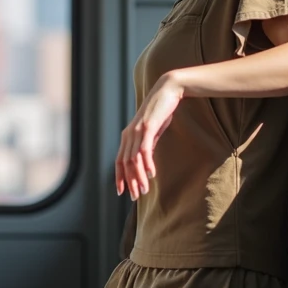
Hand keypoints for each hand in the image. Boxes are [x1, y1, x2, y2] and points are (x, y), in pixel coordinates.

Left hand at [116, 72, 183, 199]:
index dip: (119, 178)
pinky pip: (144, 149)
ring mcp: (137, 130)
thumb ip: (147, 144)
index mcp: (127, 136)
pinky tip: (151, 174)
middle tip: (136, 197)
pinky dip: (146, 163)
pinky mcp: (148, 127)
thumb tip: (146, 161)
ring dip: (138, 177)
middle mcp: (129, 134)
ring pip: (133, 159)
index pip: (119, 161)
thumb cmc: (161, 111)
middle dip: (130, 182)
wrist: (167, 91)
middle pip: (125, 163)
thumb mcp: (152, 132)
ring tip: (145, 190)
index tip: (123, 193)